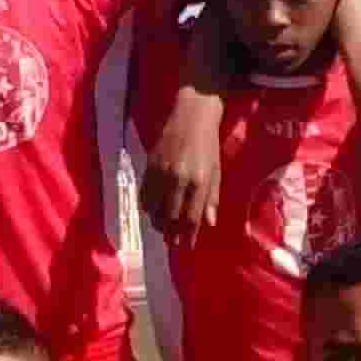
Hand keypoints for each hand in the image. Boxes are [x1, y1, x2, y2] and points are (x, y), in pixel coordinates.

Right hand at [143, 85, 225, 238]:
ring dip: (158, 223)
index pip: (191, 217)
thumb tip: (209, 224)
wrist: (191, 115)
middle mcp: (178, 179)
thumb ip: (212, 198)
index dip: (188, 235)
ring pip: (154, 209)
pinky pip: (144, 195)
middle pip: (170, 217)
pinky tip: (153, 211)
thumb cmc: (208, 145)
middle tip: (172, 243)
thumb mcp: (216, 171)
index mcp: (199, 181)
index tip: (187, 245)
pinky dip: (148, 207)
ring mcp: (161, 172)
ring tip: (163, 229)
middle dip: (171, 234)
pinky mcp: (149, 166)